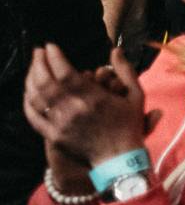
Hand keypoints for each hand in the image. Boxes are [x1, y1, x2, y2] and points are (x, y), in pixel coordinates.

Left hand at [23, 45, 147, 165]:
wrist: (118, 158)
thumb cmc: (129, 125)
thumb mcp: (137, 95)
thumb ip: (125, 70)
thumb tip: (115, 50)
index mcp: (93, 98)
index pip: (65, 73)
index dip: (54, 57)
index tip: (50, 46)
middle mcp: (74, 110)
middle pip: (46, 82)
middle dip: (39, 63)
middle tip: (38, 51)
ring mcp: (61, 124)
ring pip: (37, 98)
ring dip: (31, 79)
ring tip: (33, 67)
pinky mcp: (54, 135)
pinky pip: (34, 116)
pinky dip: (28, 102)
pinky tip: (28, 91)